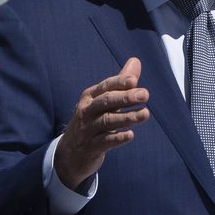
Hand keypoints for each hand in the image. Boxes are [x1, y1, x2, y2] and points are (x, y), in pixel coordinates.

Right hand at [53, 58, 149, 190]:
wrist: (69, 153)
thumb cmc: (91, 121)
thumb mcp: (102, 101)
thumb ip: (120, 83)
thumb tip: (136, 61)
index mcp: (89, 97)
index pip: (105, 87)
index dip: (119, 83)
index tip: (134, 81)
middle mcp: (86, 111)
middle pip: (106, 102)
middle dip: (125, 97)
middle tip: (145, 94)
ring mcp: (87, 130)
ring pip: (107, 121)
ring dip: (127, 117)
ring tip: (145, 114)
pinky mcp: (91, 147)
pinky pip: (105, 142)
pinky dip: (117, 138)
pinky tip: (131, 135)